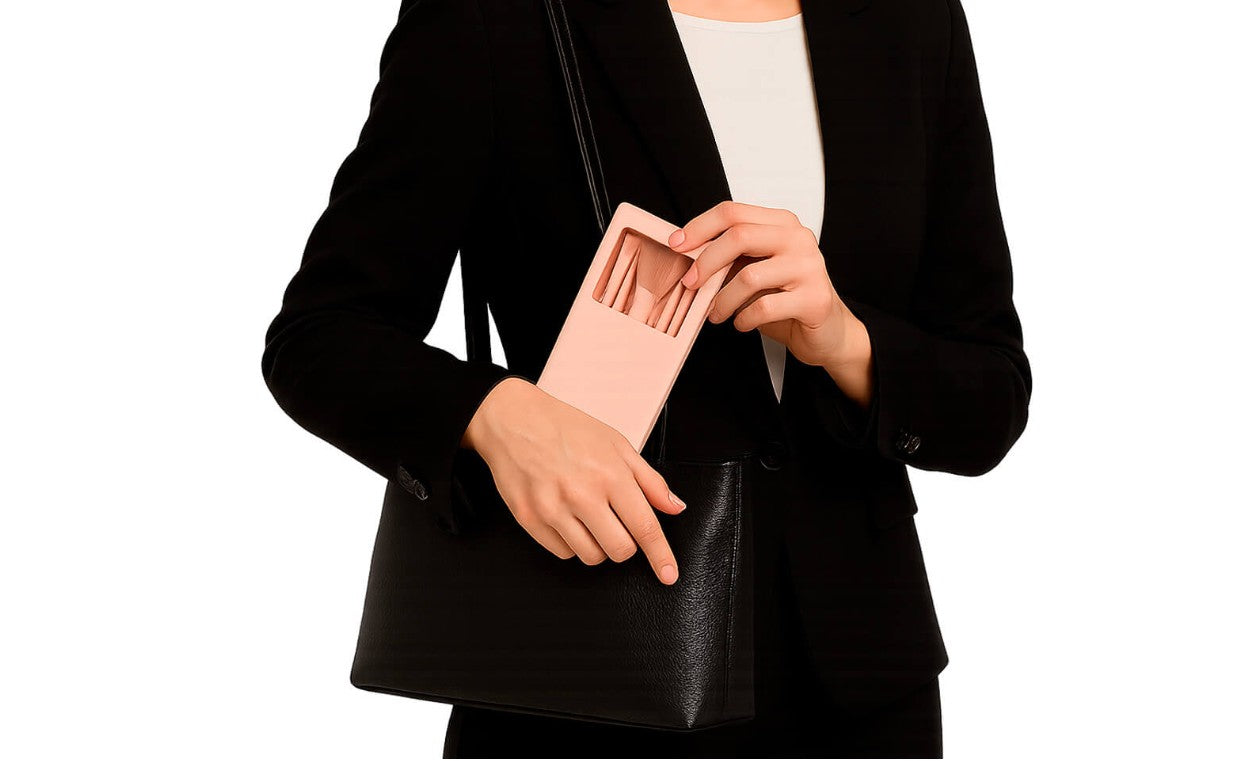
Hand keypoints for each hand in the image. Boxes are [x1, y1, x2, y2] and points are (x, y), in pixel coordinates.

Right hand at [462, 378, 685, 584]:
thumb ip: (649, 480)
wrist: (514, 420)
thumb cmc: (566, 428)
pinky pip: (562, 552)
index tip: (668, 574)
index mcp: (610, 474)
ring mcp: (552, 509)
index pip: (644, 527)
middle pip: (619, 550)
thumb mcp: (616, 444)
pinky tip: (566, 518)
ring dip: (597, 545)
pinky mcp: (529, 519)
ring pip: (590, 556)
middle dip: (624, 544)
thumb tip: (675, 508)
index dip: (660, 555)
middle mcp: (582, 495)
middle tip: (615, 523)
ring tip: (588, 517)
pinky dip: (570, 543)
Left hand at [669, 200, 864, 371]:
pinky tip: (742, 323)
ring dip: (722, 299)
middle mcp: (798, 239)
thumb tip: (686, 252)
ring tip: (716, 313)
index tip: (677, 245)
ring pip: (749, 276)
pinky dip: (744, 319)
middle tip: (690, 283)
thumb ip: (730, 256)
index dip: (699, 227)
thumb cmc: (785, 297)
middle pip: (739, 236)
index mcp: (782, 223)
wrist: (826, 330)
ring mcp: (809, 267)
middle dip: (706, 262)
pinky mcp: (814, 299)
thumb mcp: (755, 268)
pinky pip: (763, 307)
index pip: (733, 212)